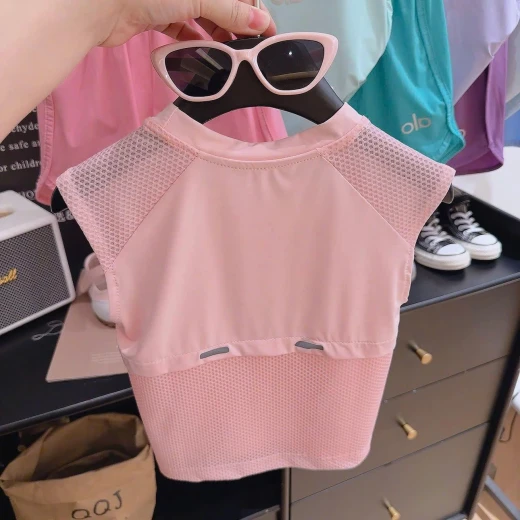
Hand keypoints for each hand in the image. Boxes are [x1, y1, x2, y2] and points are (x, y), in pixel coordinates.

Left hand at [100, 0, 276, 46]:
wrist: (98, 4)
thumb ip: (232, 10)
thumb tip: (262, 23)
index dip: (254, 10)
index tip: (267, 34)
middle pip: (220, 3)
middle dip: (235, 25)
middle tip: (247, 50)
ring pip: (202, 17)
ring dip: (216, 36)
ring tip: (229, 56)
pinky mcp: (154, 14)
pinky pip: (182, 28)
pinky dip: (194, 41)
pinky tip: (204, 56)